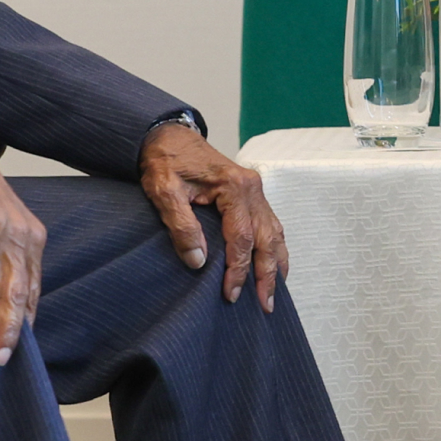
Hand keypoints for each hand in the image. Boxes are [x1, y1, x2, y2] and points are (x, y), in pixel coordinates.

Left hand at [139, 123, 287, 310]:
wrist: (168, 136)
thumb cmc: (165, 162)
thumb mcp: (164, 192)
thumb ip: (181, 226)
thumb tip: (198, 261)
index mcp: (233, 186)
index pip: (241, 238)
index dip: (238, 269)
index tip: (230, 294)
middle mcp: (251, 188)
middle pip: (267, 238)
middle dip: (267, 274)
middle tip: (265, 305)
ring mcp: (255, 190)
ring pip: (275, 232)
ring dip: (276, 263)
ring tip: (274, 292)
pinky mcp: (252, 193)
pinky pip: (271, 223)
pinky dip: (275, 246)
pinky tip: (274, 263)